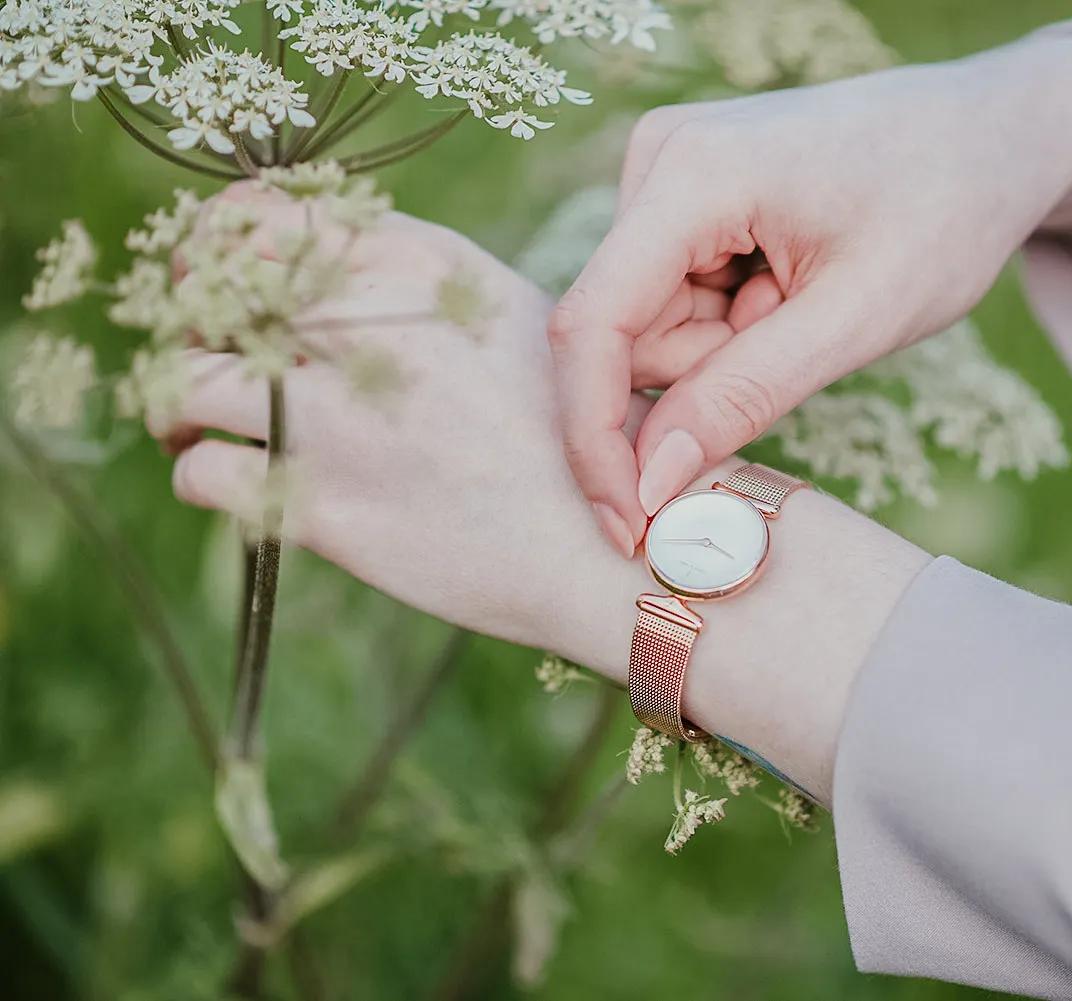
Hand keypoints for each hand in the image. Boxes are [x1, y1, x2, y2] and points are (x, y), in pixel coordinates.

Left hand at [154, 189, 639, 659]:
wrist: (616, 549)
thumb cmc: (572, 440)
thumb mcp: (515, 325)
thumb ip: (419, 291)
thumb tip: (318, 283)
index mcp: (423, 266)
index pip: (265, 217)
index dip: (221, 246)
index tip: (224, 280)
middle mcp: (376, 325)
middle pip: (212, 287)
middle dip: (192, 318)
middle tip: (209, 352)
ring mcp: (345, 415)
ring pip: (187, 376)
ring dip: (181, 400)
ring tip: (199, 425)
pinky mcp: (325, 502)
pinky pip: (203, 472)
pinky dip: (205, 474)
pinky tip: (245, 484)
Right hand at [548, 35, 1071, 553]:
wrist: (992, 133)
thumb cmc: (945, 208)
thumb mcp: (858, 317)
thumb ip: (745, 395)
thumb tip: (650, 481)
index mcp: (692, 173)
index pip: (595, 326)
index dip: (597, 437)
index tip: (631, 525)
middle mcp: (659, 159)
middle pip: (627, 334)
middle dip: (703, 377)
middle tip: (807, 340)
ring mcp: (668, 172)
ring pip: (653, 327)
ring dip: (726, 351)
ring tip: (810, 302)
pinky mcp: (684, 194)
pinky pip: (677, 302)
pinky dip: (734, 324)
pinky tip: (795, 286)